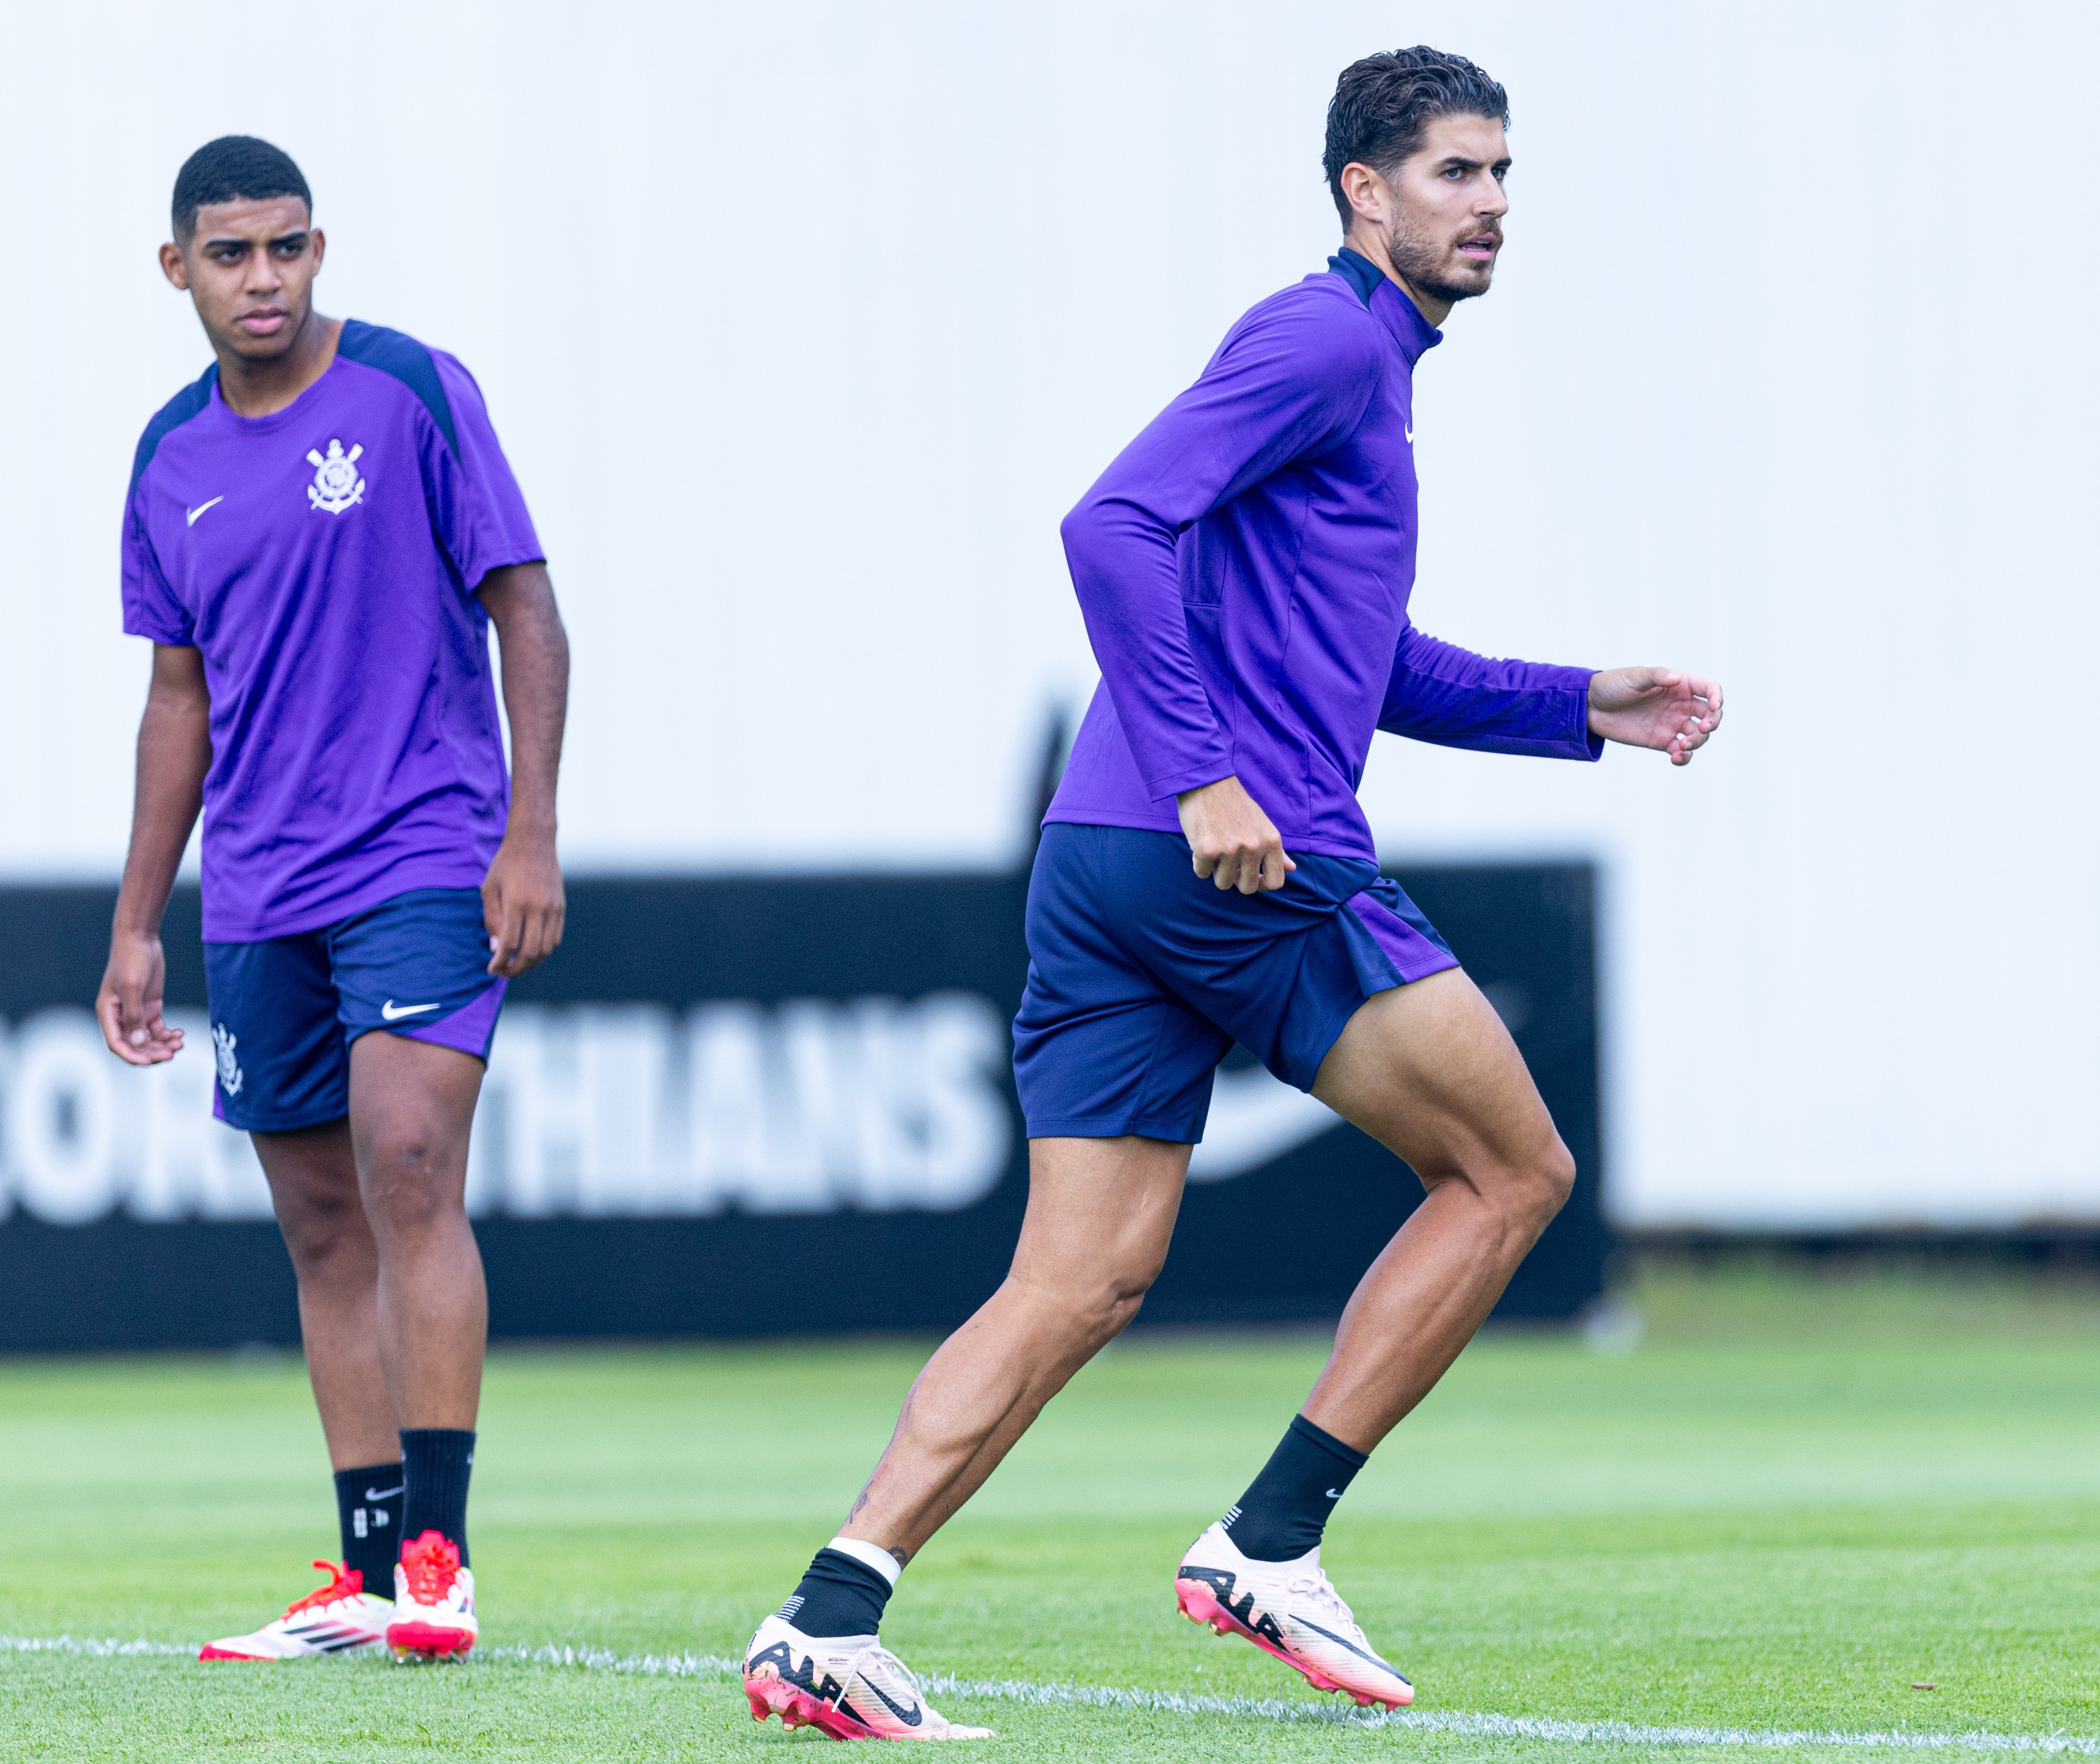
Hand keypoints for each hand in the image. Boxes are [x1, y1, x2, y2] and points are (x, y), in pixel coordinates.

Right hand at [98, 929, 183, 1065]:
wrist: (140, 939)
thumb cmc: (131, 960)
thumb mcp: (132, 987)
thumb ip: (134, 1016)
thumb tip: (137, 1043)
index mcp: (108, 1013)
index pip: (117, 1043)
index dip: (132, 1056)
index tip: (150, 1062)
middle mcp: (120, 1016)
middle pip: (134, 1044)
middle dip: (152, 1052)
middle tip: (172, 1054)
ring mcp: (136, 1012)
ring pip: (147, 1039)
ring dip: (162, 1045)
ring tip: (179, 1044)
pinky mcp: (150, 1006)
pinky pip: (157, 1028)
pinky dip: (168, 1035)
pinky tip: (180, 1034)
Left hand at [482, 832, 565, 976]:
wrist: (534, 842)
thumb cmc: (506, 865)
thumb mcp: (489, 889)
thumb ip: (492, 920)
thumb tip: (497, 949)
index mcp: (516, 903)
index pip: (509, 944)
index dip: (500, 962)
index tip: (491, 969)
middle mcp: (538, 908)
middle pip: (530, 952)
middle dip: (515, 969)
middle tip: (503, 972)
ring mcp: (553, 908)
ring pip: (546, 949)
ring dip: (531, 962)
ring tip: (517, 964)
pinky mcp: (561, 907)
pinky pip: (555, 938)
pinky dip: (544, 950)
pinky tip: (531, 950)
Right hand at [1176, 775, 1296, 893]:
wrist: (1207, 781)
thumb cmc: (1234, 803)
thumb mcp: (1261, 824)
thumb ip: (1275, 849)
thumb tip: (1292, 868)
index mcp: (1271, 841)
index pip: (1275, 882)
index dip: (1261, 884)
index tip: (1250, 876)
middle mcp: (1254, 847)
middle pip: (1247, 888)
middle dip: (1236, 880)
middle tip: (1228, 863)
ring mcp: (1230, 849)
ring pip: (1223, 883)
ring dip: (1216, 870)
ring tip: (1215, 849)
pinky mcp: (1207, 849)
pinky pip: (1202, 873)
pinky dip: (1199, 863)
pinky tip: (1201, 843)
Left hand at [1587, 667, 1723, 765]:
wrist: (1590, 706)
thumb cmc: (1613, 685)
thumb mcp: (1634, 677)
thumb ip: (1656, 677)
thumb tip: (1676, 679)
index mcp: (1679, 685)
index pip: (1709, 690)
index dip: (1717, 698)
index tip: (1714, 707)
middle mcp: (1680, 704)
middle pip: (1710, 715)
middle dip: (1713, 723)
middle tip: (1702, 729)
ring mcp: (1672, 723)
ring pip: (1698, 735)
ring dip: (1698, 742)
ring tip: (1683, 745)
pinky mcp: (1661, 740)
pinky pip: (1681, 751)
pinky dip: (1684, 757)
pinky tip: (1676, 757)